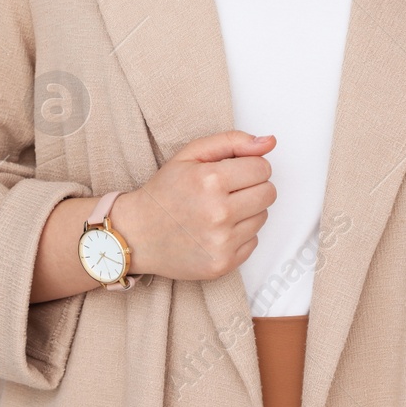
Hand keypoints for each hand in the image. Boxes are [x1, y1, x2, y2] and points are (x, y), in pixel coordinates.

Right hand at [112, 130, 276, 280]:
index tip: (234, 172)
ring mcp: (221, 242)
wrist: (136, 234)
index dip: (250, 167)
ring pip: (263, 217)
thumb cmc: (163, 193)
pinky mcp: (223, 264)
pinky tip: (216, 230)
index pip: (263, 168)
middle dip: (253, 187)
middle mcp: (218, 213)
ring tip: (218, 211)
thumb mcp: (191, 154)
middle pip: (268, 193)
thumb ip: (232, 142)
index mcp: (211, 180)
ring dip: (247, 212)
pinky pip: (253, 241)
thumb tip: (269, 142)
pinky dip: (239, 234)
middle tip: (228, 191)